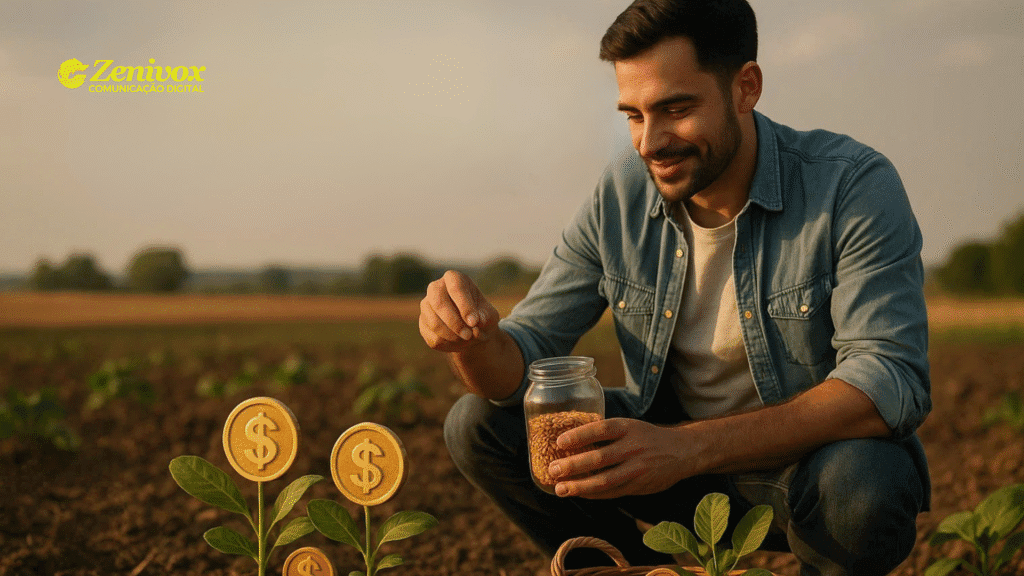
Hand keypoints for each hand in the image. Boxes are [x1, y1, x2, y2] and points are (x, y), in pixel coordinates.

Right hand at [419, 270, 499, 352]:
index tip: (474, 322)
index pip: (456, 287)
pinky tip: (459, 342)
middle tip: (469, 335)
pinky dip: (449, 344)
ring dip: (453, 336)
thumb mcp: (489, 316)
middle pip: (438, 302)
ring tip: (468, 339)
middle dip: (454, 322)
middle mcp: (435, 288)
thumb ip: (485, 318)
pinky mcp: (423, 323)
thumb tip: (475, 328)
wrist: (472, 329)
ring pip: (434, 322)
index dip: (465, 306)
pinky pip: (433, 337)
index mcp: (454, 279)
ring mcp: (426, 305)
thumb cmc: (481, 316)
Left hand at [548, 418, 702, 499]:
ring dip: (580, 486)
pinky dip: (593, 494)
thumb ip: (607, 434)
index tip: (560, 441)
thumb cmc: (647, 437)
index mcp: (627, 428)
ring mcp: (636, 468)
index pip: (600, 430)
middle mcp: (632, 447)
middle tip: (553, 469)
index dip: (579, 435)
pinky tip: (579, 493)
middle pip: (599, 457)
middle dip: (573, 465)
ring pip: (604, 480)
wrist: (682, 451)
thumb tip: (572, 440)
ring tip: (561, 488)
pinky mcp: (639, 485)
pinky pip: (612, 492)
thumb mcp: (630, 426)